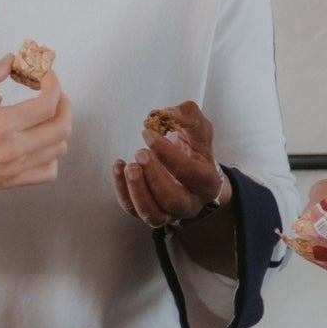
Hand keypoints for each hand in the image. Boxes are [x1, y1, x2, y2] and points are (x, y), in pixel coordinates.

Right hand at [0, 58, 70, 193]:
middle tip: (53, 93)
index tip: (47, 76)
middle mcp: (14, 149)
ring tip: (47, 116)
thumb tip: (10, 61)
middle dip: (64, 104)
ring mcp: (15, 168)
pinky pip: (48, 171)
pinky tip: (40, 143)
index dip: (53, 84)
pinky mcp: (12, 181)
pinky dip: (52, 155)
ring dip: (59, 128)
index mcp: (2, 125)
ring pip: (59, 149)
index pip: (48, 104)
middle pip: (62, 127)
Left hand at [112, 101, 230, 227]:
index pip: (189, 172)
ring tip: (129, 166)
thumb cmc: (194, 148)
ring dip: (138, 190)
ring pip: (153, 215)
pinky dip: (122, 190)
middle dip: (154, 176)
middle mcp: (191, 203)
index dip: (167, 153)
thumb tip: (166, 113)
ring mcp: (170, 213)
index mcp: (207, 182)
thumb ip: (188, 115)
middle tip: (140, 153)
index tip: (147, 133)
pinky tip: (119, 167)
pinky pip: (134, 210)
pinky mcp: (150, 213)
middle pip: (173, 199)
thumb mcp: (199, 129)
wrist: (191, 171)